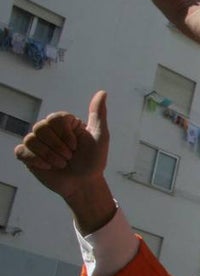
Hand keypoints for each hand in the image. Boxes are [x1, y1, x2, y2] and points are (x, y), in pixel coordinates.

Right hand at [14, 92, 116, 232]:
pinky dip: (36, 160)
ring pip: (31, 139)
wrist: (84, 183)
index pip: (54, 118)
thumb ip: (98, 114)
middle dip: (59, 147)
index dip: (65, 135)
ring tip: (62, 163)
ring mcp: (37, 143)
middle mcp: (48, 130)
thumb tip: (102, 92)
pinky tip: (48, 166)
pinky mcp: (28, 156)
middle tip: (69, 157)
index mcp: (64, 123)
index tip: (76, 146)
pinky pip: (22, 151)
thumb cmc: (93, 161)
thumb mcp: (100, 137)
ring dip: (50, 156)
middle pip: (41, 127)